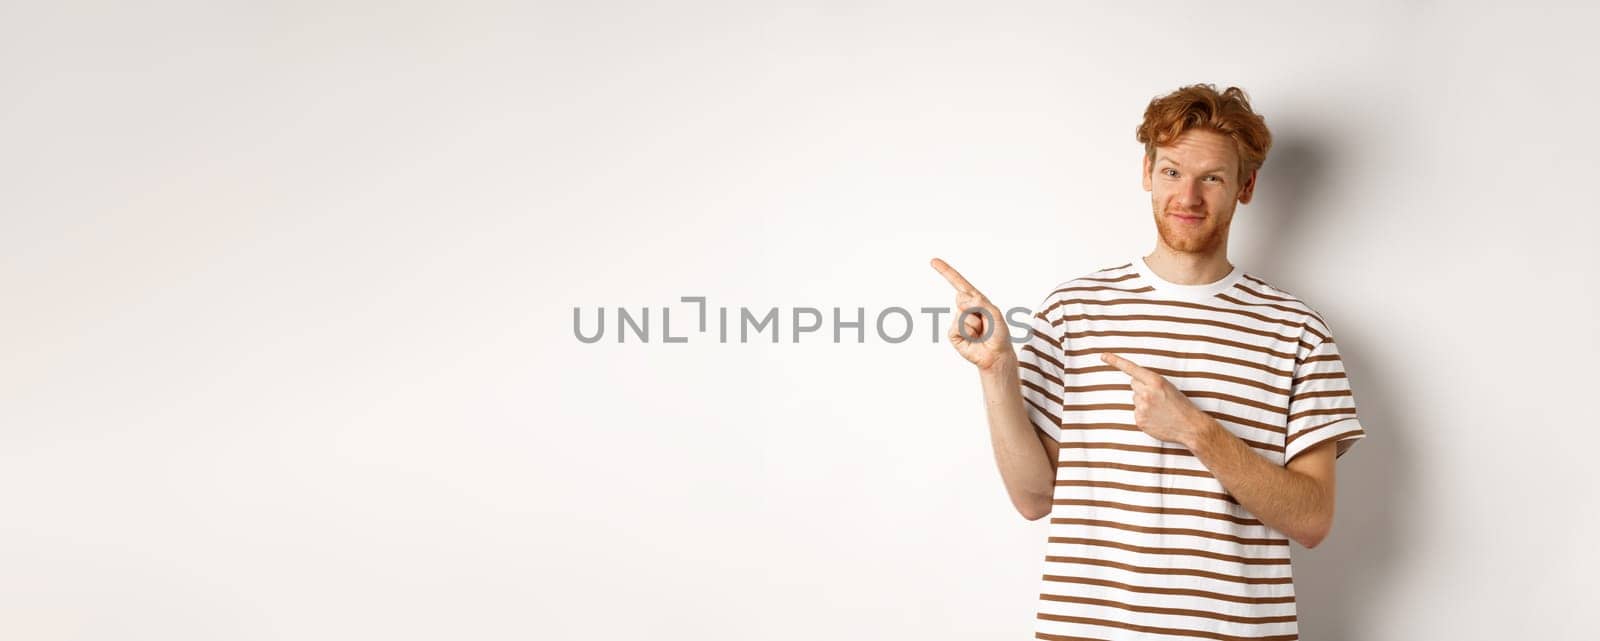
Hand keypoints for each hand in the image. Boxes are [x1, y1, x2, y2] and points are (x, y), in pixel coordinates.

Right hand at [930, 257, 1014, 372]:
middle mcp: (964, 308)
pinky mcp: (953, 334)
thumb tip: (959, 297)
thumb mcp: (994, 312)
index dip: (946, 272)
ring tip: (981, 332)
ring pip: (962, 314)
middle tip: (985, 321)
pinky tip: (974, 339)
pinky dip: (969, 332)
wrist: (996, 354)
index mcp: (974, 300)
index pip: (958, 283)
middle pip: (961, 297)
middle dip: (975, 307)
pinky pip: (958, 327)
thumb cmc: (998, 333)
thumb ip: (979, 302)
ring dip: (976, 323)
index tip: (933, 261)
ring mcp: (957, 321)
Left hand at [1100, 352, 1210, 446]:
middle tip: (1157, 396)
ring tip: (1159, 409)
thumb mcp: (1168, 387)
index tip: (1103, 356)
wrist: (1189, 426)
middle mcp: (1146, 393)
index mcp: (1155, 381)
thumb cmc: (1181, 405)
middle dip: (1142, 387)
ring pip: (1135, 398)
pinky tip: (1156, 418)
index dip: (1115, 361)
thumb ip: (1150, 382)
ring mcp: (1141, 407)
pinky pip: (1136, 412)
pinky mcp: (1139, 420)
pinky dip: (1144, 414)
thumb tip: (1134, 383)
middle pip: (1133, 384)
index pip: (1131, 368)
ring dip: (1143, 401)